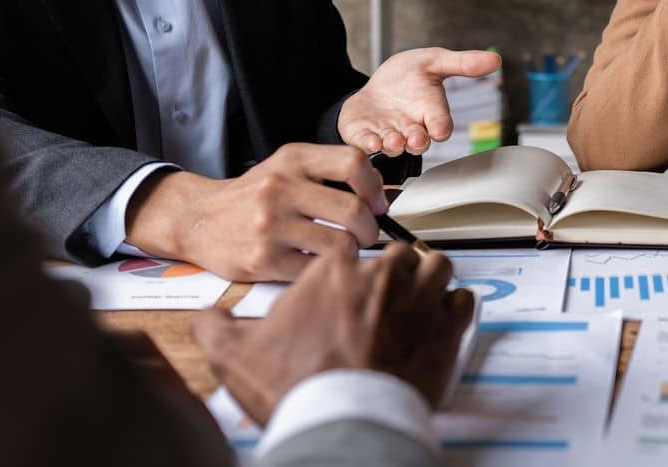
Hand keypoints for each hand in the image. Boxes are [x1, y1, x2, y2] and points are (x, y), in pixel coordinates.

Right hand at [124, 144, 387, 281]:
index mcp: (291, 160)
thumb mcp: (284, 167)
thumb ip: (327, 172)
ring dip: (352, 254)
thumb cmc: (252, 195)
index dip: (375, 186)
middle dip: (370, 229)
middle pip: (352, 210)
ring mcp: (270, 225)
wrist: (197, 219)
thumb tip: (379, 194)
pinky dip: (325, 272)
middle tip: (367, 236)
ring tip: (345, 253)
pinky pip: (315, 270)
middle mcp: (280, 188)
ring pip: (340, 245)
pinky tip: (320, 268)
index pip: (352, 162)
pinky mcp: (263, 259)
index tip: (378, 203)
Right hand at [191, 244, 475, 425]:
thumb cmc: (294, 386)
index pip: (351, 244)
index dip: (353, 264)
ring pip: (438, 266)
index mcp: (333, 271)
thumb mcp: (235, 356)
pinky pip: (463, 299)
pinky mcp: (446, 328)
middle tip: (386, 297)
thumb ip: (215, 328)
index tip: (350, 283)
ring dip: (431, 280)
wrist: (341, 423)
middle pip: (400, 252)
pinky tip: (441, 323)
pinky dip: (455, 307)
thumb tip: (203, 319)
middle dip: (396, 270)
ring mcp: (418, 299)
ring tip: (419, 301)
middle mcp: (380, 275)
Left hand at [338, 47, 501, 155]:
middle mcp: (412, 128)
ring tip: (392, 140)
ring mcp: (388, 134)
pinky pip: (367, 144)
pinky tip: (370, 141)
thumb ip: (462, 63)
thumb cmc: (408, 77)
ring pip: (393, 146)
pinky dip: (369, 144)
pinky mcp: (365, 135)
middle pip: (419, 141)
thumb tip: (495, 60)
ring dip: (393, 145)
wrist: (376, 85)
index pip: (441, 124)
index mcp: (430, 113)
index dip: (441, 127)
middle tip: (416, 138)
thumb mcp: (433, 61)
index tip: (440, 129)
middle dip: (417, 141)